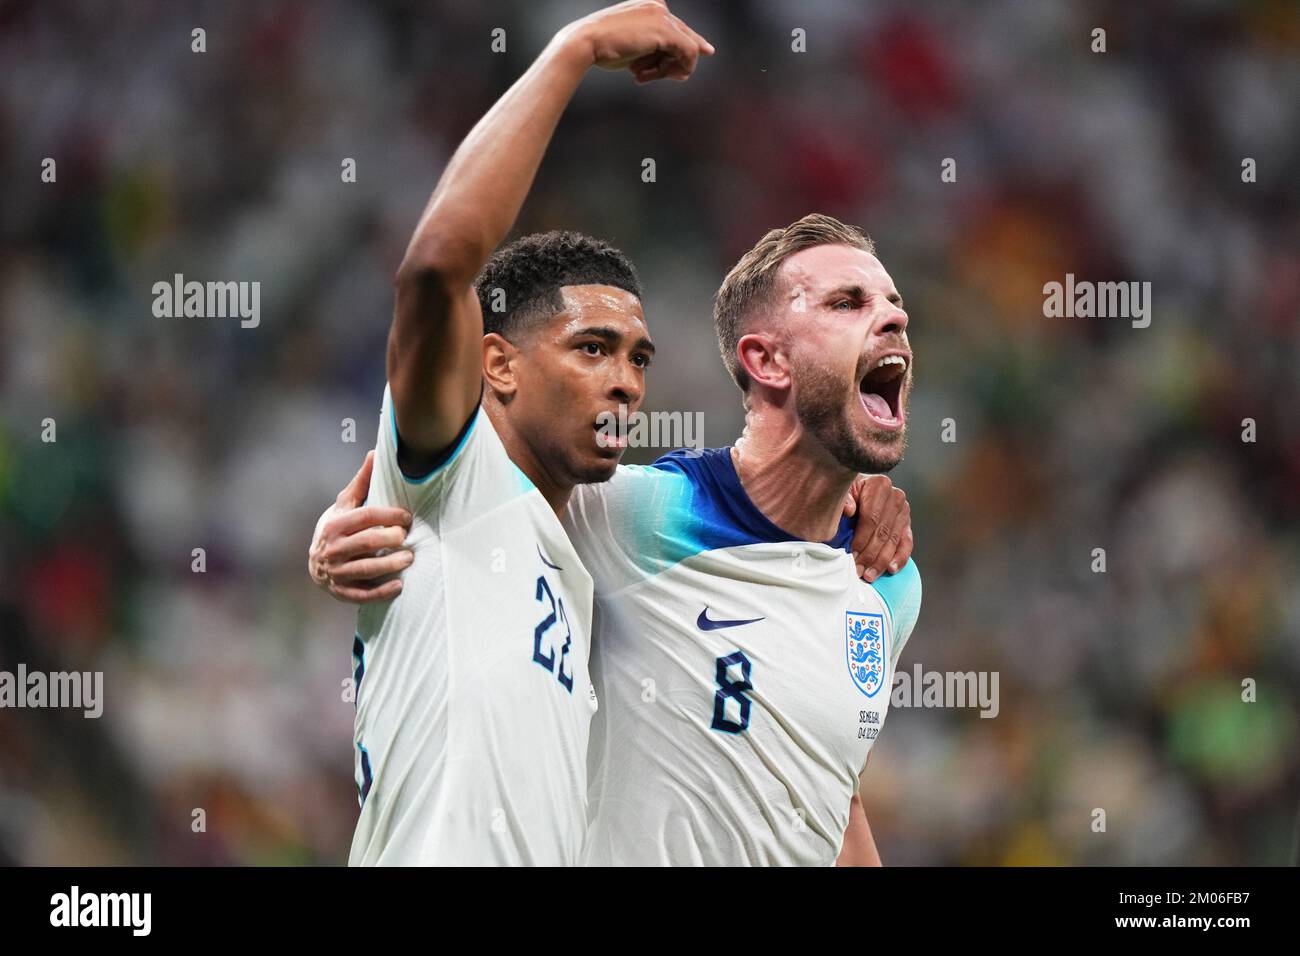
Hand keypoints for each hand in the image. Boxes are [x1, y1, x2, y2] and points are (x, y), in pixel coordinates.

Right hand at [308, 451, 413, 603]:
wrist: (316, 564)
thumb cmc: (336, 529)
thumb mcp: (344, 506)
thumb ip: (361, 483)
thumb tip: (375, 452)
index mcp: (336, 525)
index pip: (366, 517)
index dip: (389, 515)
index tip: (408, 517)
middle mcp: (333, 549)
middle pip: (367, 542)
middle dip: (391, 539)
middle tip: (407, 537)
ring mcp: (336, 572)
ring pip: (366, 569)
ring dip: (390, 565)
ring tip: (409, 558)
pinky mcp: (341, 592)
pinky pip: (362, 594)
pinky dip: (381, 592)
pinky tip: (399, 586)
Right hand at [566, 0, 713, 82]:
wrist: (585, 43)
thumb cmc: (604, 49)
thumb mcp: (635, 52)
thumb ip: (658, 57)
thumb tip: (685, 73)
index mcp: (649, 5)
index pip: (677, 29)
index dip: (681, 54)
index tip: (682, 74)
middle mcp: (659, 5)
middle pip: (685, 38)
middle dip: (674, 64)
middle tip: (664, 78)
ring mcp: (663, 15)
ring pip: (687, 49)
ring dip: (666, 70)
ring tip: (639, 75)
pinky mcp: (666, 30)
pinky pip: (687, 54)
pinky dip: (670, 71)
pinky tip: (644, 76)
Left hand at [843, 475, 912, 582]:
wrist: (860, 488)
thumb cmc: (847, 491)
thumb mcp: (843, 490)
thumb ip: (845, 498)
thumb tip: (849, 510)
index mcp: (880, 485)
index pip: (872, 518)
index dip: (862, 539)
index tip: (852, 555)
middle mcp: (896, 497)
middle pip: (883, 532)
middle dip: (870, 555)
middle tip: (858, 571)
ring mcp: (904, 511)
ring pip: (893, 541)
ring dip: (881, 561)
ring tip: (869, 575)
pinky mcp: (907, 524)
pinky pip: (907, 544)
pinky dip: (900, 558)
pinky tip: (891, 569)